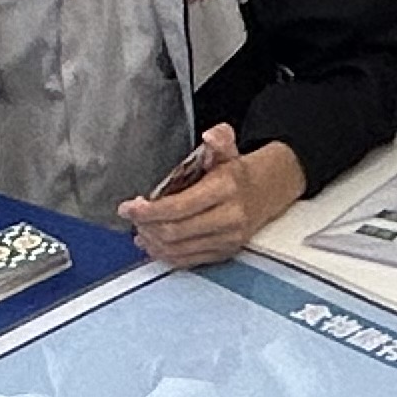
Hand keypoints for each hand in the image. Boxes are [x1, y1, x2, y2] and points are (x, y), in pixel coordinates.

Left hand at [119, 125, 302, 268]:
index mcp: (225, 190)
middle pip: (175, 232)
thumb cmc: (238, 174)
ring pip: (178, 250)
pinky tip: (153, 244)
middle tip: (132, 217)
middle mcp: (228, 218)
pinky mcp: (224, 253)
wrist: (267, 193)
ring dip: (152, 242)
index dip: (149, 211)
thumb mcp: (229, 150)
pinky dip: (165, 255)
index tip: (129, 208)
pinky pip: (188, 261)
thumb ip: (220, 139)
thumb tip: (210, 135)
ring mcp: (227, 239)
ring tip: (140, 229)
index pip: (179, 207)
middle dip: (146, 226)